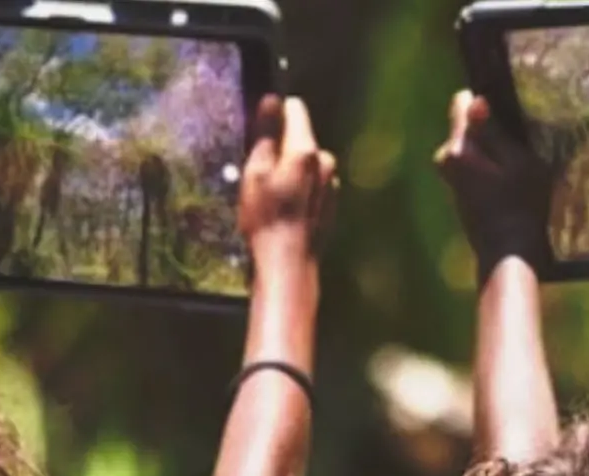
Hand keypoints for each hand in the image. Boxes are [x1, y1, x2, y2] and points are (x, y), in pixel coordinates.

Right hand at [238, 96, 337, 271]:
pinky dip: (300, 189)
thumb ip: (266, 133)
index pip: (294, 108)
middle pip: (301, 138)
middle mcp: (325, 161)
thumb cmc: (266, 219)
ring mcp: (332, 182)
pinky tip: (286, 209)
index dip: (275, 115)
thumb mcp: (255, 172)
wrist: (289, 263)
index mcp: (306, 150)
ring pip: (306, 162)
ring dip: (291, 171)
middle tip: (261, 175)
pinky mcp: (332, 201)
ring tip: (272, 197)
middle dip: (282, 148)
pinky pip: (313, 183)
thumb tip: (272, 98)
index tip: (260, 132)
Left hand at [435, 91, 552, 279]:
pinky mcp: (457, 189)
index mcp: (458, 147)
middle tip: (518, 147)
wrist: (507, 252)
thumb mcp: (519, 162)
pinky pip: (473, 163)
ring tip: (515, 167)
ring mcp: (449, 176)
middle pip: (467, 125)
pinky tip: (507, 183)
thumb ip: (494, 131)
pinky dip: (488, 167)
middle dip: (490, 130)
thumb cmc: (521, 205)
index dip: (486, 102)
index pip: (462, 102)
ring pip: (472, 145)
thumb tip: (476, 100)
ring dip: (491, 150)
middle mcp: (445, 158)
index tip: (508, 114)